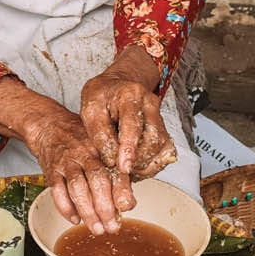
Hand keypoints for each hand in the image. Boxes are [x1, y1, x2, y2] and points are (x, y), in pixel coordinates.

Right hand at [0, 77, 130, 232]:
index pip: (114, 170)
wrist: (48, 125)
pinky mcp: (51, 170)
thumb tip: (128, 202)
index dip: (121, 190)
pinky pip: (57, 191)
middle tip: (112, 227)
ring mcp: (67, 162)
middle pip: (97, 181)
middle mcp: (85, 154)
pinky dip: (66, 208)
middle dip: (105, 207)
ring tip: (96, 229)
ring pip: (78, 189)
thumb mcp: (101, 148)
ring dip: (88, 212)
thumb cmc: (79, 138)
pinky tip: (75, 219)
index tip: (126, 208)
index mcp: (102, 148)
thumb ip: (115, 172)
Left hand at [79, 46, 175, 186]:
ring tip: (126, 168)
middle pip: (153, 138)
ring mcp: (159, 116)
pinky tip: (136, 166)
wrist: (115, 86)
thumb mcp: (90, 110)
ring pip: (161, 146)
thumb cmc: (101, 97)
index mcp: (130, 95)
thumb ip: (100, 134)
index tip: (123, 168)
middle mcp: (150, 104)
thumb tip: (111, 160)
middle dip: (137, 160)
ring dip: (144, 164)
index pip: (133, 125)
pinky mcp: (162, 128)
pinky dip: (151, 163)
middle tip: (120, 169)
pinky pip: (164, 151)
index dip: (129, 149)